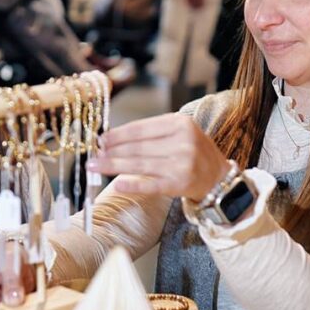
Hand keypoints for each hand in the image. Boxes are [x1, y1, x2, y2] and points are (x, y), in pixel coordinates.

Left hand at [86, 114, 229, 201]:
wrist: (218, 177)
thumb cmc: (192, 152)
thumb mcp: (178, 132)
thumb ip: (150, 133)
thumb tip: (110, 140)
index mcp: (180, 124)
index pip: (140, 128)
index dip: (117, 135)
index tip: (100, 140)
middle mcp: (182, 142)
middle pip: (137, 147)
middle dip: (110, 152)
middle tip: (92, 155)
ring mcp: (182, 164)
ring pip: (139, 165)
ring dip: (112, 166)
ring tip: (94, 167)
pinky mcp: (180, 184)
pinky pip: (151, 185)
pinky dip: (132, 185)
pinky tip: (116, 184)